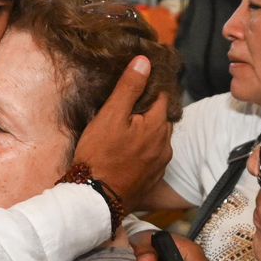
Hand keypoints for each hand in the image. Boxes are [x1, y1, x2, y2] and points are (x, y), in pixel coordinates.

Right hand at [71, 56, 172, 211]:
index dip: (151, 89)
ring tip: (127, 130)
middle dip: (149, 111)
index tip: (137, 86)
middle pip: (162, 118)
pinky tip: (127, 152)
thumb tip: (145, 61)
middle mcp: (165, 145)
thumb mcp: (110, 116)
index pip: (163, 97)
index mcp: (157, 126)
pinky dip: (144, 150)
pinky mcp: (152, 179)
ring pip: (158, 138)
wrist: (95, 199)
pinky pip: (152, 157)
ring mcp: (160, 164)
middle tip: (128, 107)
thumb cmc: (100, 155)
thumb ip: (129, 88)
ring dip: (147, 132)